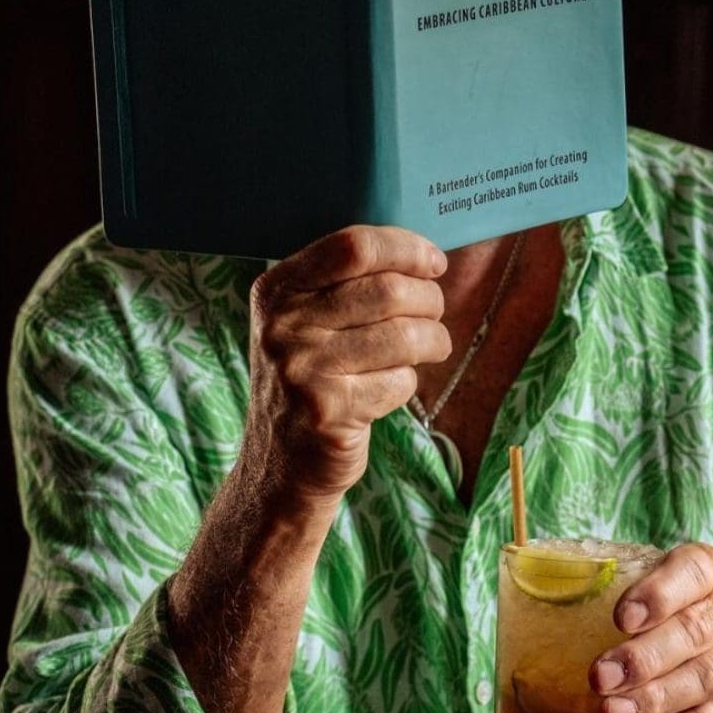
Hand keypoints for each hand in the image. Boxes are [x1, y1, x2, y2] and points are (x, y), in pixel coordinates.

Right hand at [242, 224, 451, 503]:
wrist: (280, 465)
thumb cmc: (311, 379)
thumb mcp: (303, 322)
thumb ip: (347, 283)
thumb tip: (424, 254)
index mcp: (277, 289)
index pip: (354, 246)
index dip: (406, 249)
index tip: (434, 263)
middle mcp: (283, 325)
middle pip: (390, 290)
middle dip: (429, 300)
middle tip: (434, 314)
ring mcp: (303, 369)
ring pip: (404, 335)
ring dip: (433, 340)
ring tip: (430, 348)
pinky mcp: (328, 410)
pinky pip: (400, 381)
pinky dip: (408, 382)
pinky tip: (390, 388)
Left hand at [589, 543, 712, 712]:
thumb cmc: (702, 611)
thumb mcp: (682, 585)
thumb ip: (632, 586)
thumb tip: (548, 607)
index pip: (692, 572)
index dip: (658, 595)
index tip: (621, 619)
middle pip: (693, 633)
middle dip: (644, 658)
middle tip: (601, 676)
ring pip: (703, 679)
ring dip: (654, 700)